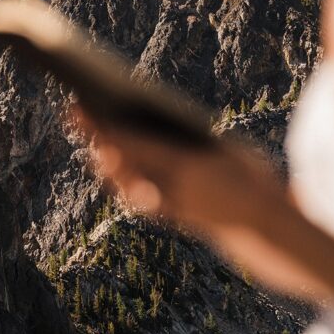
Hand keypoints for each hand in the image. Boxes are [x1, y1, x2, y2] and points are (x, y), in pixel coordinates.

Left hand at [74, 107, 281, 234]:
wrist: (259, 226)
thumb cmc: (245, 177)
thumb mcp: (225, 150)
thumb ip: (192, 138)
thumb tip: (157, 119)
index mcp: (183, 167)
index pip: (133, 145)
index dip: (105, 128)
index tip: (85, 108)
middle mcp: (166, 187)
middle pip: (118, 161)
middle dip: (94, 137)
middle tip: (74, 112)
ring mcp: (163, 204)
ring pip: (120, 181)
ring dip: (100, 157)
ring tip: (85, 131)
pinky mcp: (165, 215)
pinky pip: (132, 194)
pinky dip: (117, 177)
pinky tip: (107, 159)